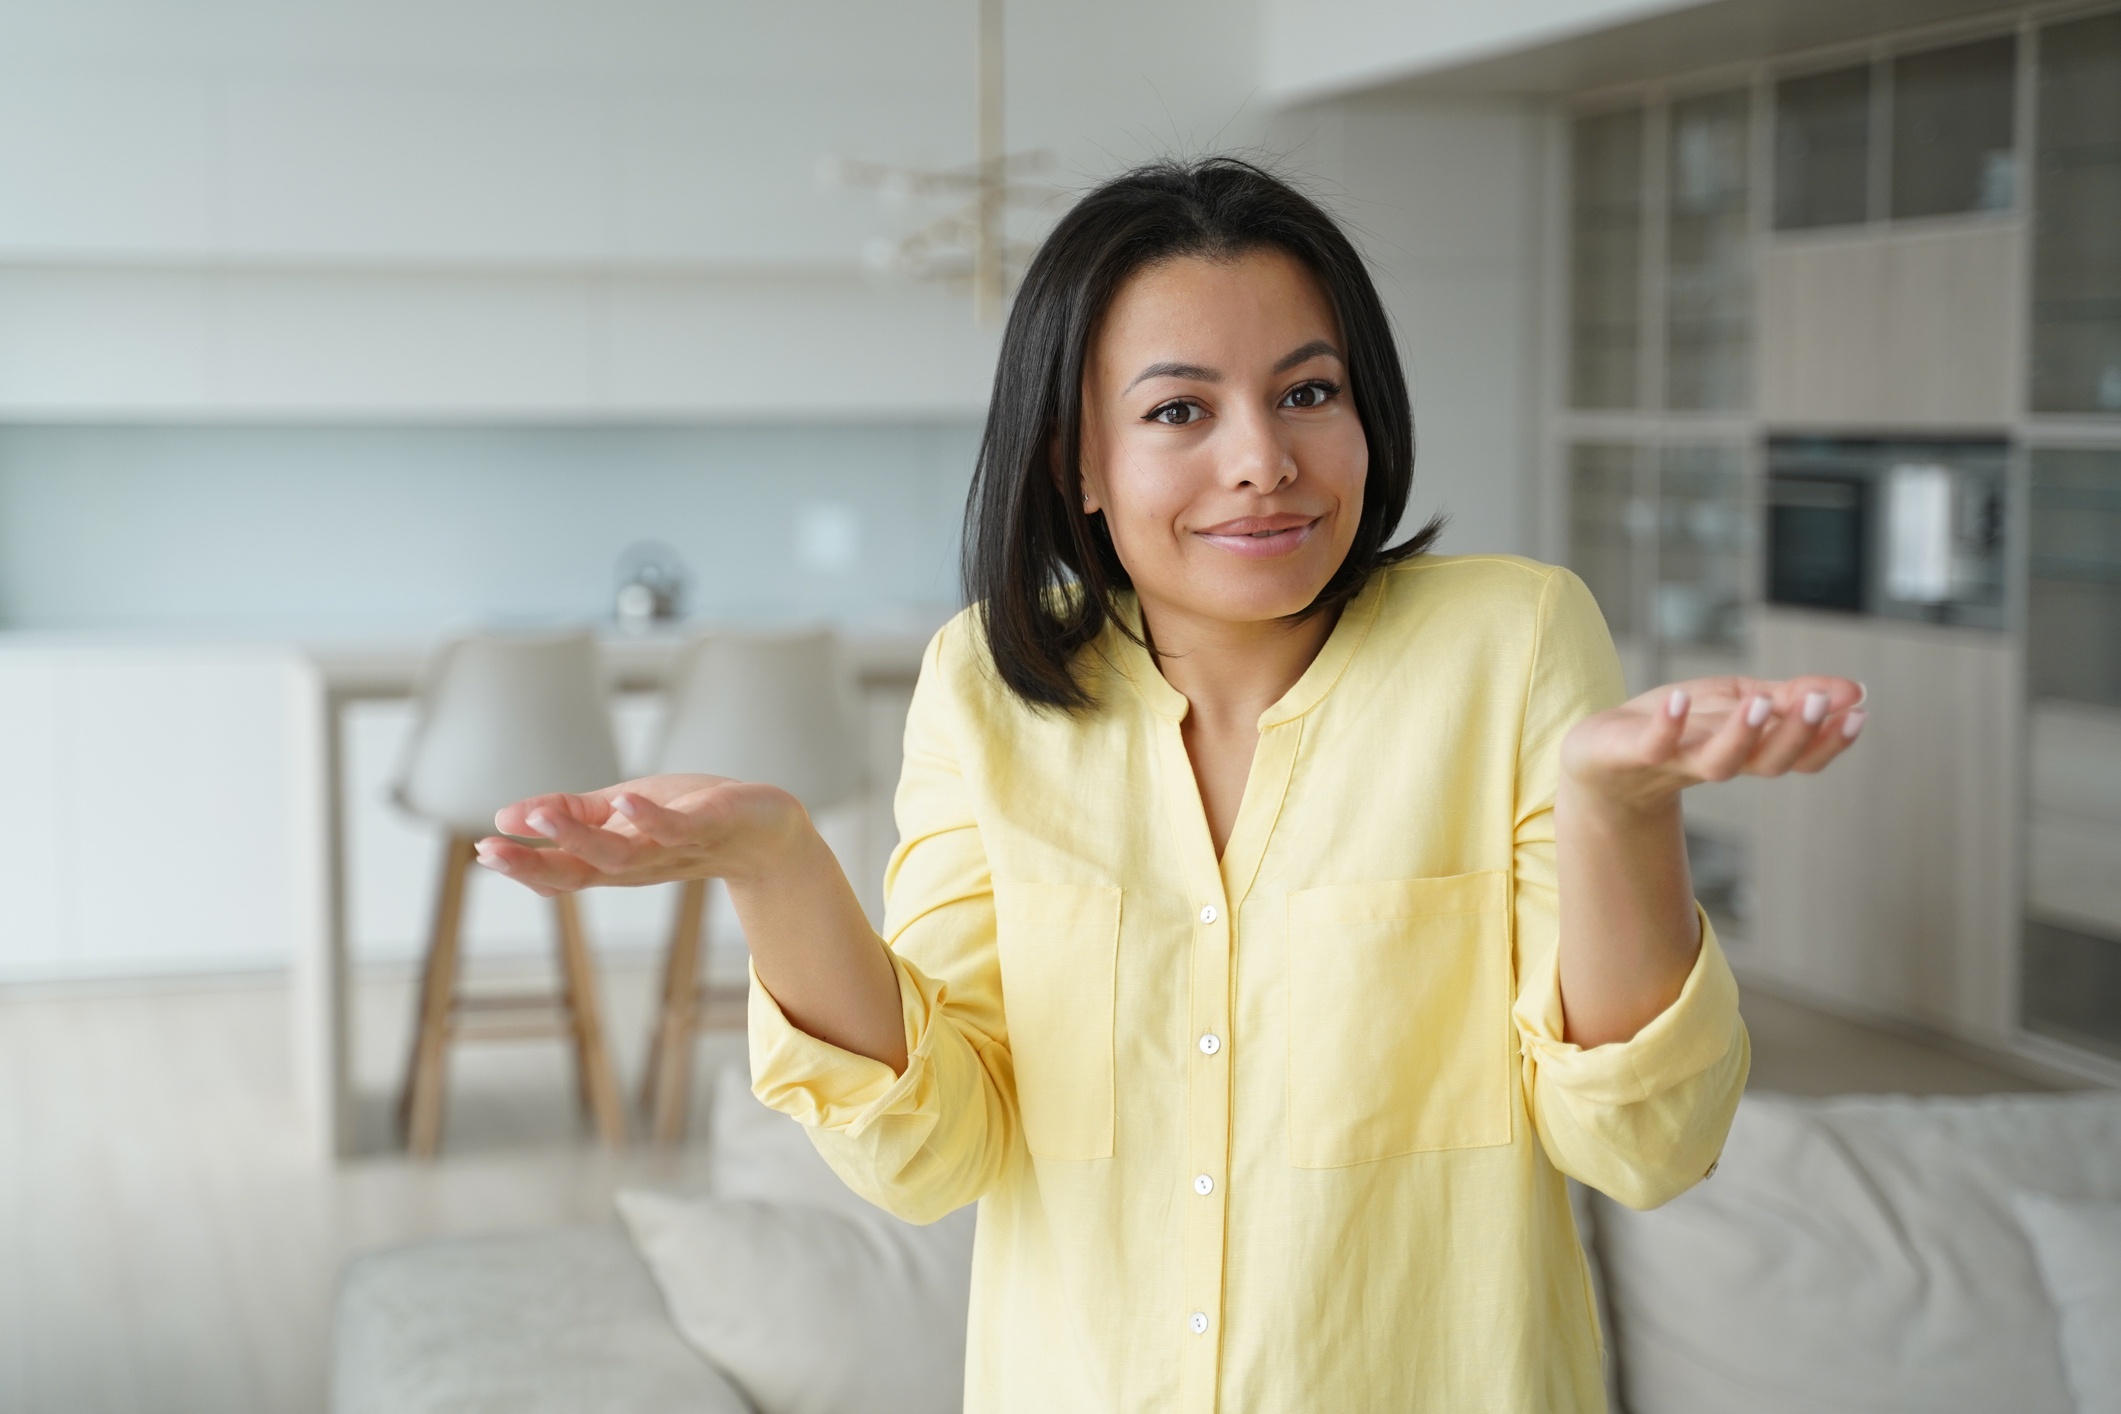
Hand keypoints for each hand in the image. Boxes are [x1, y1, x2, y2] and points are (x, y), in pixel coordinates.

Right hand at [473, 773, 807, 897]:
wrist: (766, 832)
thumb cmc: (691, 819)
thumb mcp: (624, 811)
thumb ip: (574, 813)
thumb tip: (508, 814)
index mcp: (613, 861)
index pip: (560, 871)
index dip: (521, 865)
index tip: (483, 850)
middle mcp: (637, 863)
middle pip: (578, 872)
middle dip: (533, 863)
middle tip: (490, 849)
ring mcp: (671, 848)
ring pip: (617, 854)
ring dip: (577, 836)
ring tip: (541, 815)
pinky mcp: (705, 826)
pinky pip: (674, 827)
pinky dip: (648, 817)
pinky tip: (625, 801)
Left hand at [1560, 675, 1866, 818]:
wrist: (1599, 756)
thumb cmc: (1675, 727)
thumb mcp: (1738, 702)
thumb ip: (1789, 697)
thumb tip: (1855, 691)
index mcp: (1747, 751)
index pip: (1798, 755)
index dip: (1829, 740)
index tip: (1860, 712)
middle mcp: (1717, 762)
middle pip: (1767, 761)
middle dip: (1797, 734)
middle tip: (1821, 703)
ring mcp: (1675, 761)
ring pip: (1717, 763)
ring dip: (1743, 734)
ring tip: (1762, 703)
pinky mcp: (1632, 753)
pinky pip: (1653, 745)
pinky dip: (1667, 724)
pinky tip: (1680, 698)